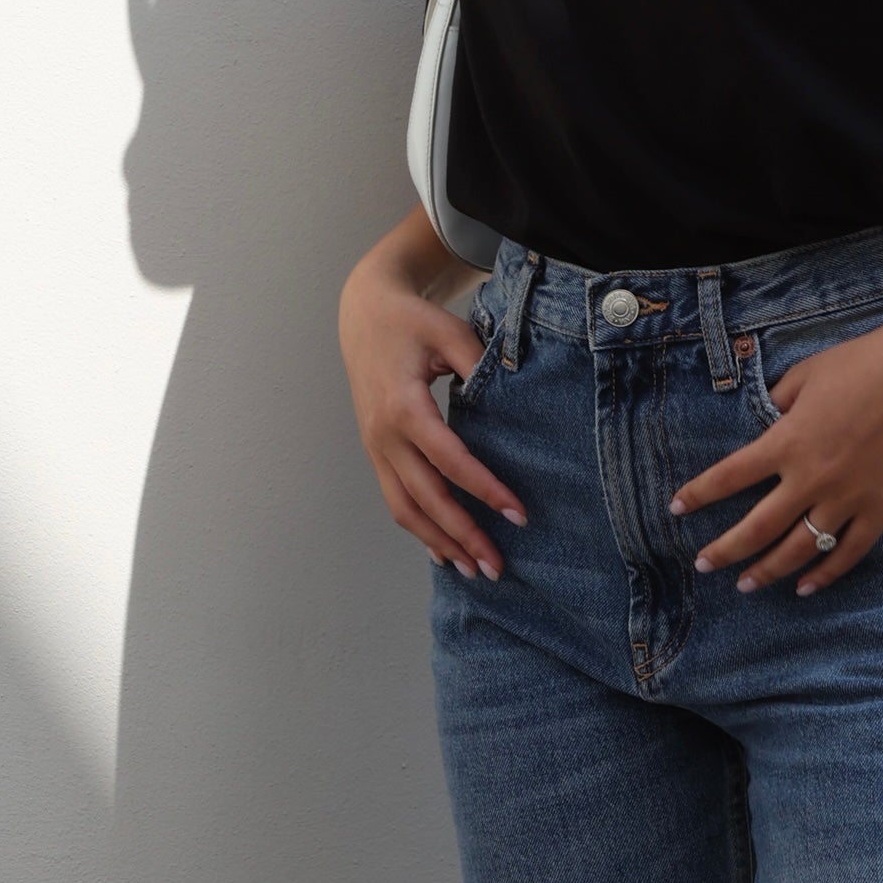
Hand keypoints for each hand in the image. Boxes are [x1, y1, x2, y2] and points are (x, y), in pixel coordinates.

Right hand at [338, 236, 528, 580]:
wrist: (364, 314)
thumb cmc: (411, 321)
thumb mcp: (449, 332)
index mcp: (404, 407)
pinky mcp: (375, 451)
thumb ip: (479, 364)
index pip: (451, 461)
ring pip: (404, 508)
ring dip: (439, 542)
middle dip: (463, 535)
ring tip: (474, 569)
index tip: (518, 514)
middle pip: (426, 498)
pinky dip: (419, 527)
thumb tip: (514, 395)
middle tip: (498, 566)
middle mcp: (384, 435)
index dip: (485, 490)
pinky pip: (395, 498)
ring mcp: (375, 446)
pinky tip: (443, 551)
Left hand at [670, 285, 882, 595]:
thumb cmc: (860, 364)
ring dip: (768, 571)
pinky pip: (848, 552)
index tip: (676, 508)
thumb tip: (763, 421)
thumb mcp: (804, 375)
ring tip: (745, 585)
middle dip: (725, 550)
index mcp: (788, 441)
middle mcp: (812, 477)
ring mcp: (848, 497)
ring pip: (799, 549)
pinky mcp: (881, 507)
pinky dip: (826, 574)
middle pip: (758, 527)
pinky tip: (805, 587)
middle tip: (703, 564)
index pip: (729, 476)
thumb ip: (777, 403)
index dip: (699, 494)